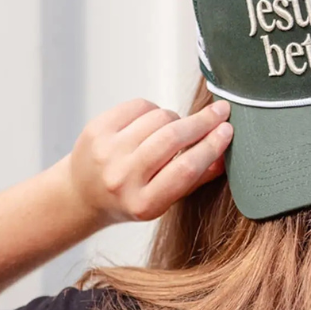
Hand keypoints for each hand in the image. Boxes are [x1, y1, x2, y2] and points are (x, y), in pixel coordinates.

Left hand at [68, 98, 232, 223]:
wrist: (82, 194)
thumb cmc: (130, 198)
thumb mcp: (164, 200)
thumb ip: (195, 179)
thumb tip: (224, 153)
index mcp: (144, 203)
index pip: (186, 169)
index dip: (211, 146)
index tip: (227, 130)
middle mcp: (122, 178)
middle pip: (172, 139)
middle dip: (202, 122)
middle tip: (220, 111)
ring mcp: (107, 152)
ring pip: (158, 118)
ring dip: (176, 118)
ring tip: (175, 128)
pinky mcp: (96, 129)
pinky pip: (139, 106)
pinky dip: (154, 110)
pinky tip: (152, 122)